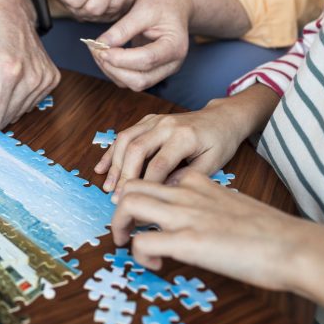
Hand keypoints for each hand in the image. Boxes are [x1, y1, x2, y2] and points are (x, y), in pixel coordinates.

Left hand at [89, 0, 191, 91]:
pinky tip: (105, 55)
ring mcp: (162, 71)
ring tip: (98, 51)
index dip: (121, 58)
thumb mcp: (143, 9)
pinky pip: (130, 80)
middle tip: (97, 51)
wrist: (176, 6)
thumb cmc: (163, 4)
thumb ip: (123, 28)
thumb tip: (101, 45)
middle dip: (115, 69)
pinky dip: (114, 71)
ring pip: (134, 84)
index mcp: (175, 46)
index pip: (147, 59)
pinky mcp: (151, 72)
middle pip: (141, 80)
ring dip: (112, 71)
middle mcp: (171, 64)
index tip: (101, 48)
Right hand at [95, 110, 240, 200]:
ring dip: (115, 165)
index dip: (146, 185)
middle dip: (125, 176)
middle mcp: (166, 125)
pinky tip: (101, 168)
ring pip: (126, 140)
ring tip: (108, 187)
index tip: (140, 205)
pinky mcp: (148, 120)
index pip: (159, 164)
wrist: (222, 117)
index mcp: (184, 136)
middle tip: (117, 199)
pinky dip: (112, 152)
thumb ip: (188, 177)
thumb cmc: (220, 142)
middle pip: (136, 149)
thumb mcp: (213, 163)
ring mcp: (155, 120)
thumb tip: (162, 191)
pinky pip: (124, 134)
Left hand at [112, 173, 305, 288]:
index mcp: (198, 183)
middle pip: (132, 185)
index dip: (141, 195)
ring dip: (119, 226)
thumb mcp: (231, 206)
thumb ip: (208, 206)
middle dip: (119, 208)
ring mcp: (185, 215)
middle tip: (125, 231)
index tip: (144, 218)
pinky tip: (156, 264)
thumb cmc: (270, 232)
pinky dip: (140, 256)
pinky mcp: (188, 241)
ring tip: (128, 244)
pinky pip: (142, 243)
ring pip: (128, 204)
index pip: (154, 176)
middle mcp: (186, 194)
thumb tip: (195, 223)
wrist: (294, 246)